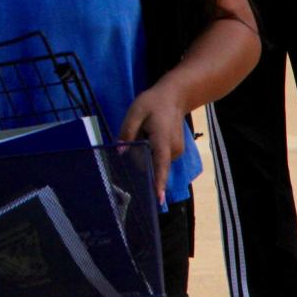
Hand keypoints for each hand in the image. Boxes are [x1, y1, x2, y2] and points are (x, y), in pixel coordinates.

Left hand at [118, 81, 188, 202]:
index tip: (158, 200)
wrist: (175, 97)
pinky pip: (159, 158)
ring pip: (156, 161)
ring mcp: (176, 151)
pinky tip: (147, 137)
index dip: (158, 184)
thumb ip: (127, 131)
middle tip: (132, 155)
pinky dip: (151, 153)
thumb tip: (120, 152)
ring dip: (145, 155)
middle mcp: (172, 150)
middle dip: (141, 165)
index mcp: (162, 141)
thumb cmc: (154, 103)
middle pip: (154, 165)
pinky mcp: (175, 151)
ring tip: (143, 133)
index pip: (160, 166)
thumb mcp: (135, 112)